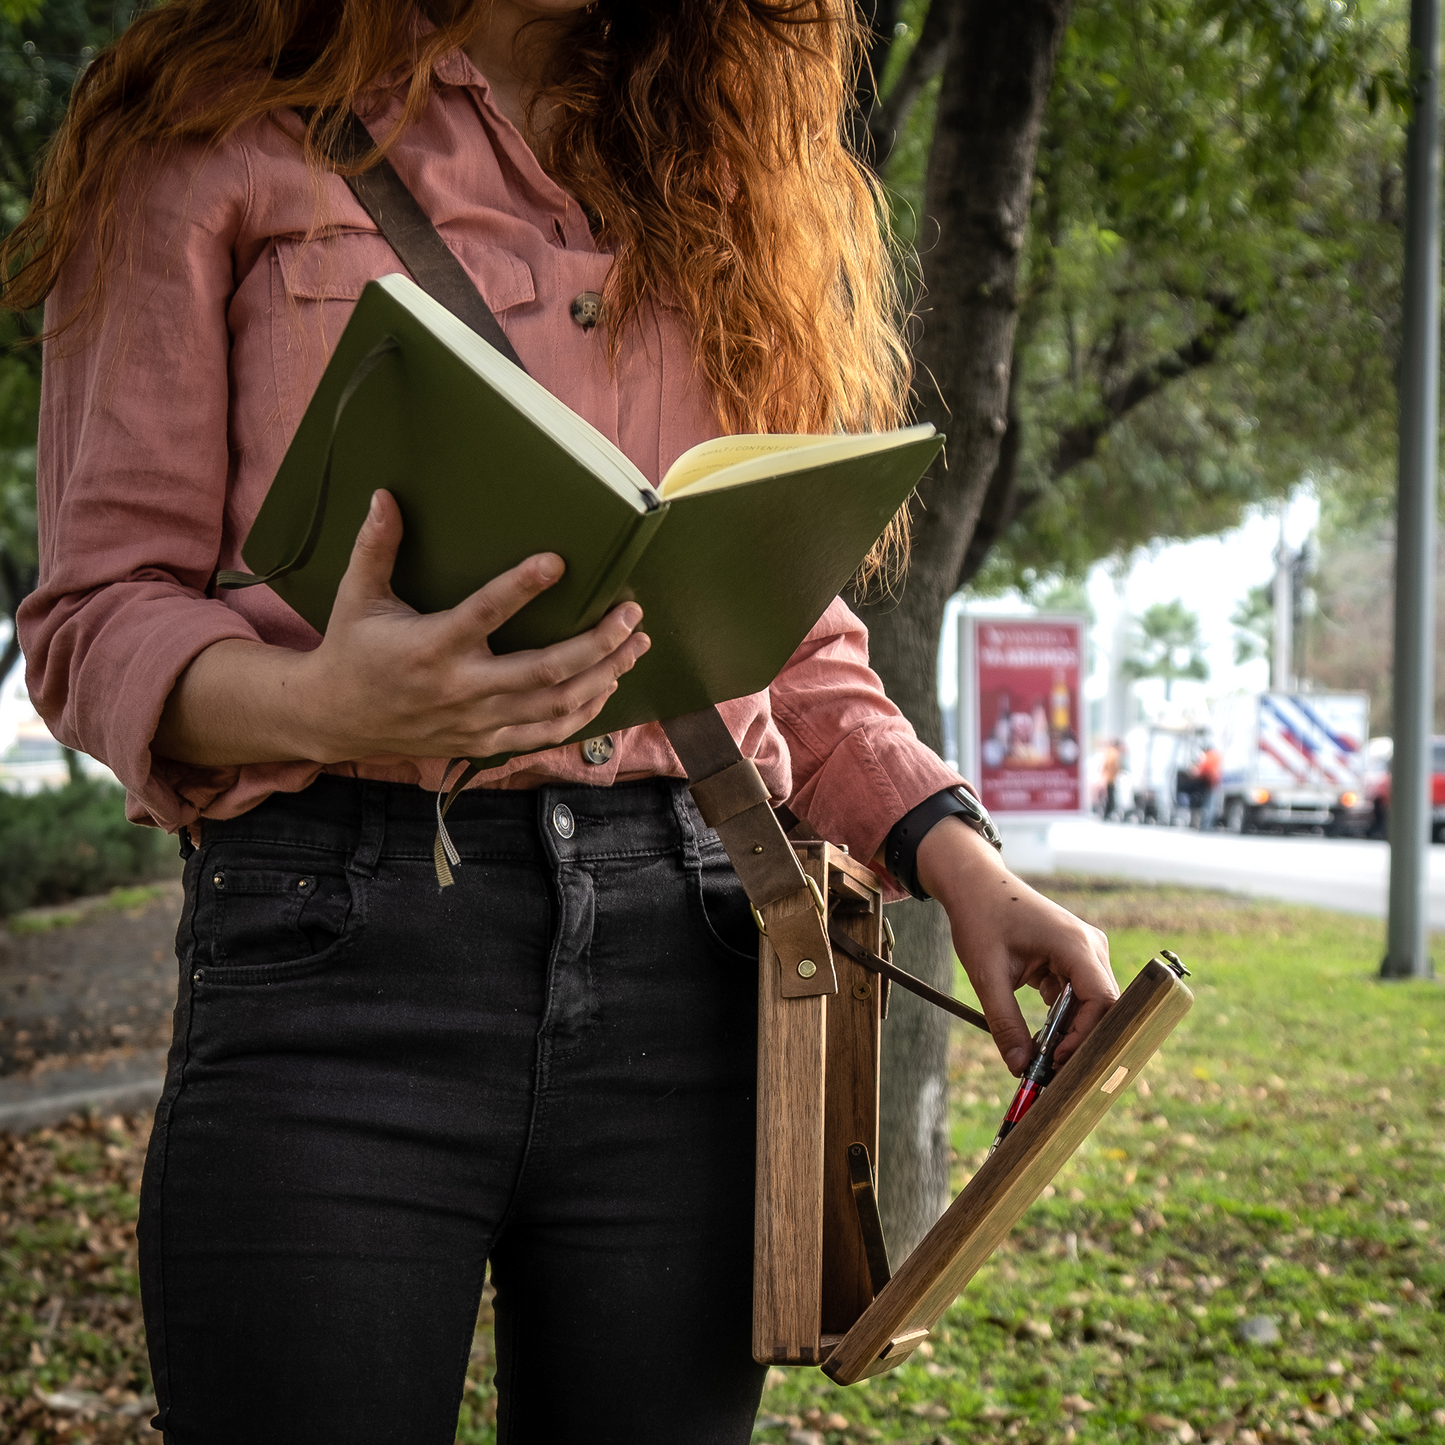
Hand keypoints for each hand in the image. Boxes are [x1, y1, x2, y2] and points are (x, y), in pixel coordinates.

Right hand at [154, 489, 649, 766]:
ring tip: (635, 645)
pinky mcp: (485, 743)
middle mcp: (460, 688)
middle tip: (630, 614)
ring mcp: (477, 722)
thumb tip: (385, 495)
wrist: (335, 719)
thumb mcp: (356, 596)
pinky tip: (607, 686)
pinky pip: (546, 733)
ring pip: (555, 705)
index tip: (557, 561)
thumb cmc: (352, 650)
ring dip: (603, 675)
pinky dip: (584, 713)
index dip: (521, 587)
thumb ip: (375, 547)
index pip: (483, 614)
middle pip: (544, 672)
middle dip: (596, 644)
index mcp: (430, 647)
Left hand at [915, 818, 1116, 1074]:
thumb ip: (1005, 1023)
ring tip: (1045, 1062)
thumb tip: (1018, 1069)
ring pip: (1091, 1006)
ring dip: (1071, 1034)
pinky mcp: (1073, 959)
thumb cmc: (980, 918)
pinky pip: (1077, 997)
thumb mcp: (986, 974)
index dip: (1085, 1037)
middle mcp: (1090, 947)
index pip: (1101, 1001)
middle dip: (1080, 1042)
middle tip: (1052, 1074)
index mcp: (1075, 944)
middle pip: (1102, 1007)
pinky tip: (1044, 1041)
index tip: (1056, 1062)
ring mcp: (1085, 952)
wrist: (975, 884)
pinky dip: (1063, 1021)